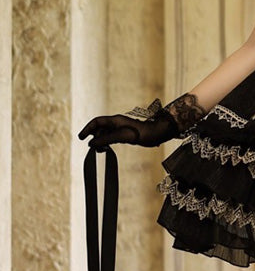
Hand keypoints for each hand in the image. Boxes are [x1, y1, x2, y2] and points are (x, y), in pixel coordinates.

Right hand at [78, 93, 205, 150]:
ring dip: (100, 141)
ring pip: (105, 134)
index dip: (87, 129)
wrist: (157, 134)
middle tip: (94, 148)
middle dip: (94, 137)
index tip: (81, 138)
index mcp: (115, 120)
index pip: (97, 122)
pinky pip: (111, 137)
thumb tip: (92, 144)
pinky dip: (106, 143)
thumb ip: (106, 139)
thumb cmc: (143, 133)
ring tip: (101, 150)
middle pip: (99, 128)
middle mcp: (117, 123)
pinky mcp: (125, 134)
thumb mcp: (123, 137)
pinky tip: (106, 149)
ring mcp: (121, 128)